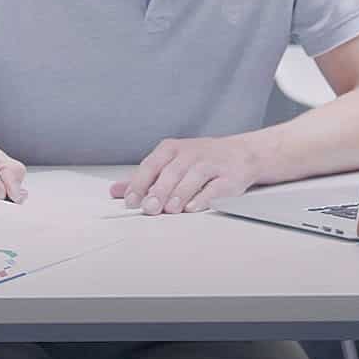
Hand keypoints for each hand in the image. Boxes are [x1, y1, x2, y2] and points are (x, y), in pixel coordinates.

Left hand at [110, 134, 263, 214]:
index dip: (139, 183)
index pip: (151, 165)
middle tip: (149, 209)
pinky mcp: (230, 176)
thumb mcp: (170, 163)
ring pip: (192, 177)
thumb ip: (144, 178)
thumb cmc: (202, 160)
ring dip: (179, 194)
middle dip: (158, 192)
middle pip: (170, 172)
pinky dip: (203, 198)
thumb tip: (116, 191)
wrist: (243, 153)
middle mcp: (190, 153)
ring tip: (169, 210)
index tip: (131, 201)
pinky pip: (215, 187)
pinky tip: (193, 208)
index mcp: (171, 149)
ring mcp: (211, 163)